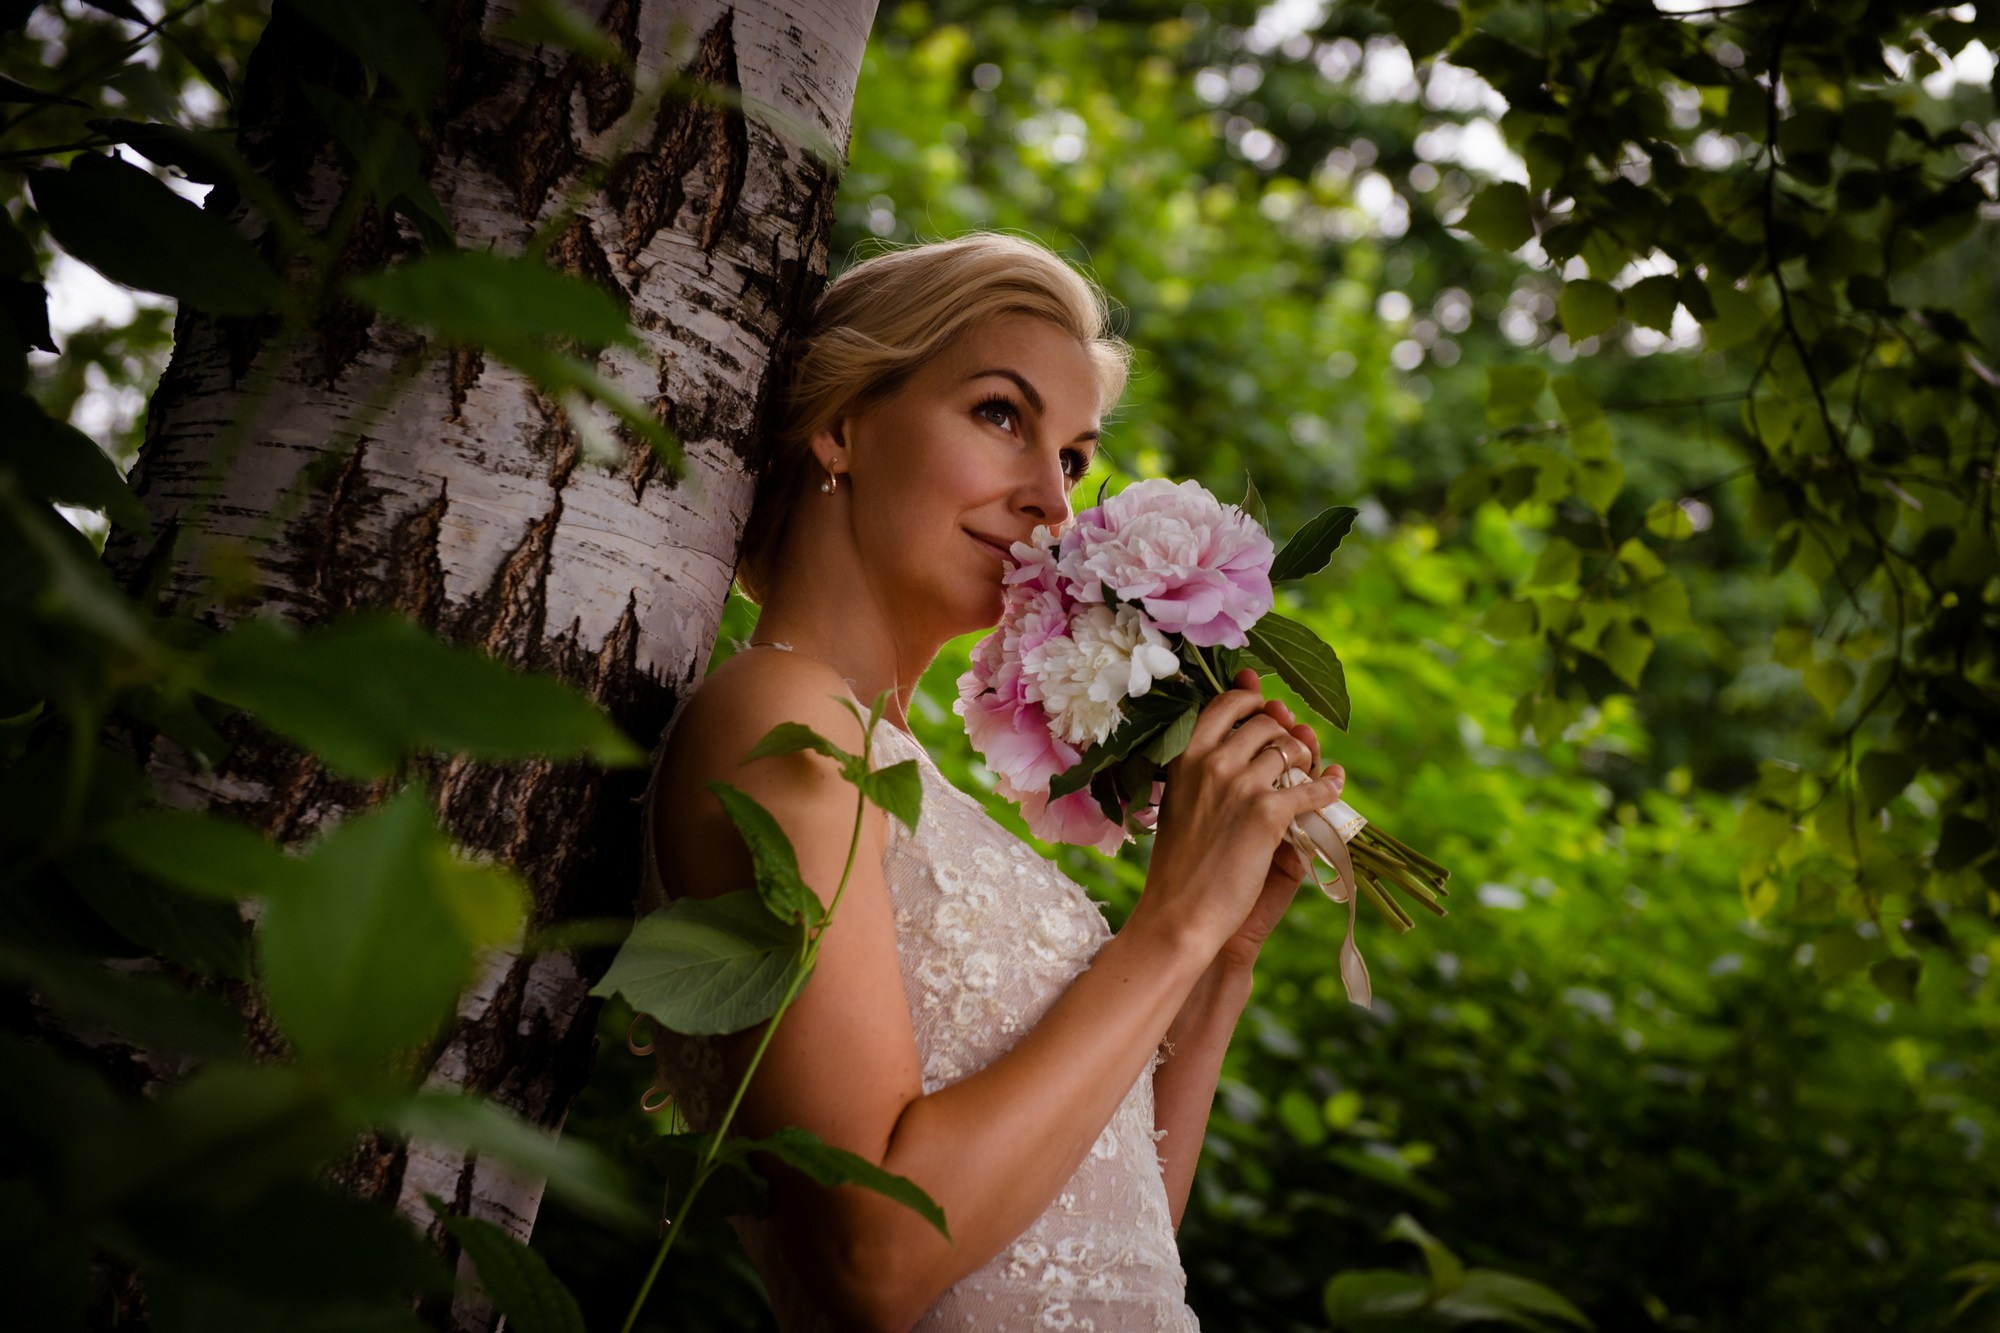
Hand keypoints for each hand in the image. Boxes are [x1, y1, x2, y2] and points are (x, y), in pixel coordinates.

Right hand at [1133, 668, 1345, 962]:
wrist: (1179, 914)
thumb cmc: (1178, 865)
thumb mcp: (1179, 803)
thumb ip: (1205, 771)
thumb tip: (1246, 741)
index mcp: (1185, 756)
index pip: (1226, 704)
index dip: (1252, 699)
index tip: (1266, 706)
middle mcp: (1212, 761)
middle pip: (1266, 723)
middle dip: (1284, 734)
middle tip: (1291, 752)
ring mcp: (1241, 784)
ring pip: (1292, 750)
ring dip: (1307, 759)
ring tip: (1308, 773)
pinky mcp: (1268, 813)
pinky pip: (1313, 788)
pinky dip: (1330, 786)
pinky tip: (1336, 786)